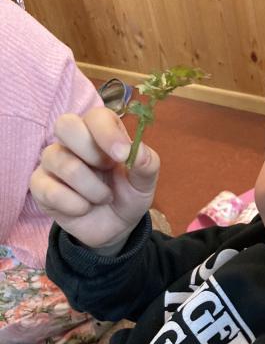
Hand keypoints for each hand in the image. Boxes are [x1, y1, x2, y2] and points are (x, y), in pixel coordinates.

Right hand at [30, 107, 159, 252]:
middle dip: (91, 153)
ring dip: (91, 188)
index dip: (107, 133)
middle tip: (108, 171)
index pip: (96, 116)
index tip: (122, 155)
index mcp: (101, 132)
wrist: (115, 226)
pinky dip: (74, 205)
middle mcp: (73, 141)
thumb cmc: (128, 195)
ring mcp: (53, 161)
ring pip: (61, 162)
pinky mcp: (40, 185)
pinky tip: (84, 208)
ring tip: (103, 198)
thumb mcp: (144, 182)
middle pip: (66, 125)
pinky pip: (49, 190)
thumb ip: (146, 164)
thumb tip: (138, 152)